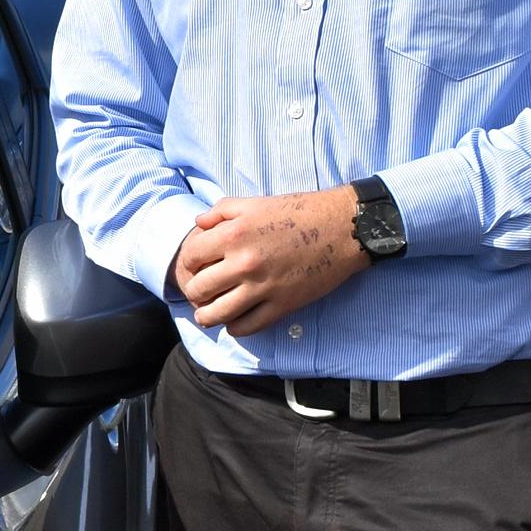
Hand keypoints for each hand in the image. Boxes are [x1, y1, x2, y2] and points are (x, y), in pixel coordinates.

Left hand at [173, 187, 367, 335]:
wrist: (343, 228)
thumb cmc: (300, 211)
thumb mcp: (256, 203)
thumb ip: (222, 211)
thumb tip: (198, 224)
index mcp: (234, 234)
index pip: (190, 257)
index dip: (188, 262)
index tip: (195, 266)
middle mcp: (244, 263)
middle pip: (198, 289)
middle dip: (194, 291)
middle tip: (200, 290)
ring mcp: (263, 288)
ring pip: (217, 314)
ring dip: (207, 316)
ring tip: (208, 312)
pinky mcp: (282, 305)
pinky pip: (247, 327)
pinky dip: (235, 327)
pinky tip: (235, 320)